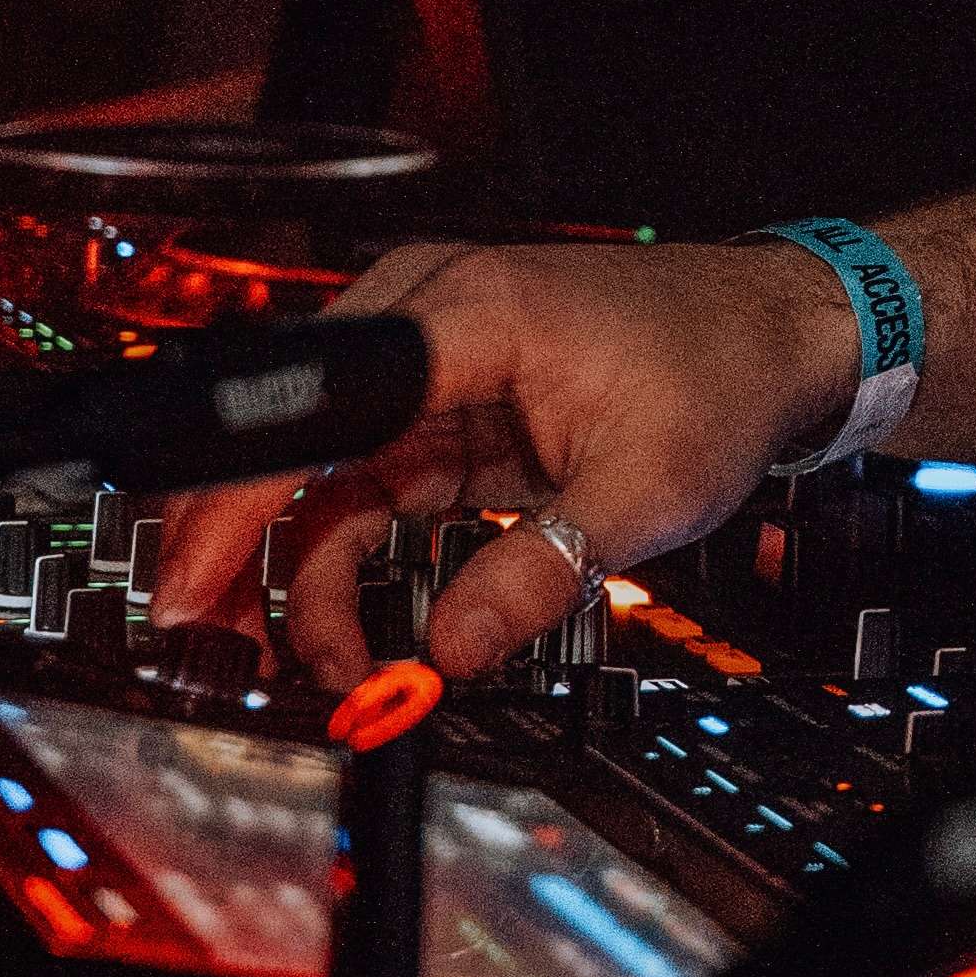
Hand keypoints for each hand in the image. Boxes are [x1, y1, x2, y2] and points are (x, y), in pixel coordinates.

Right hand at [150, 239, 863, 688]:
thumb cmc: (724, 368)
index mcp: (466, 314)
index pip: (311, 403)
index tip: (193, 580)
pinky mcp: (441, 409)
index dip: (232, 497)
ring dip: (295, 570)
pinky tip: (350, 625)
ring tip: (319, 662)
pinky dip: (345, 557)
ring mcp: (426, 365)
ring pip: (314, 475)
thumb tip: (450, 651)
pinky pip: (361, 486)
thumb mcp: (650, 488)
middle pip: (286, 441)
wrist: (781, 330)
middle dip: (240, 553)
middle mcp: (424, 320)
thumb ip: (543, 571)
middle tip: (217, 646)